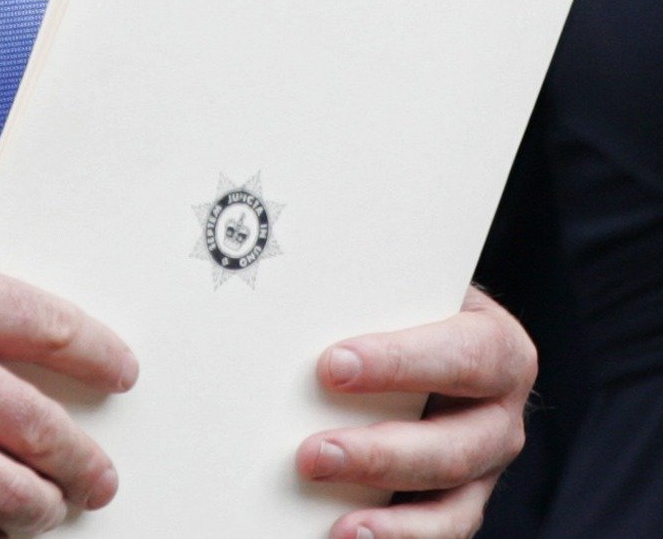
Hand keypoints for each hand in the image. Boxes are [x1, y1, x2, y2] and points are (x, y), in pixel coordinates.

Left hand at [297, 286, 535, 538]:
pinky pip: (440, 533)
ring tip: (339, 524)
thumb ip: (372, 290)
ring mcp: (485, 468)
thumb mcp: (404, 285)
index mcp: (499, 348)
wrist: (428, 334)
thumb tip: (298, 291)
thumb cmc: (406, 303)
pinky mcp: (461, 504)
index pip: (462, 357)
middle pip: (454, 447)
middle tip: (313, 454)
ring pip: (451, 507)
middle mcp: (502, 415)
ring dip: (390, 520)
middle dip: (380, 455)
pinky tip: (349, 535)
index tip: (332, 367)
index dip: (400, 364)